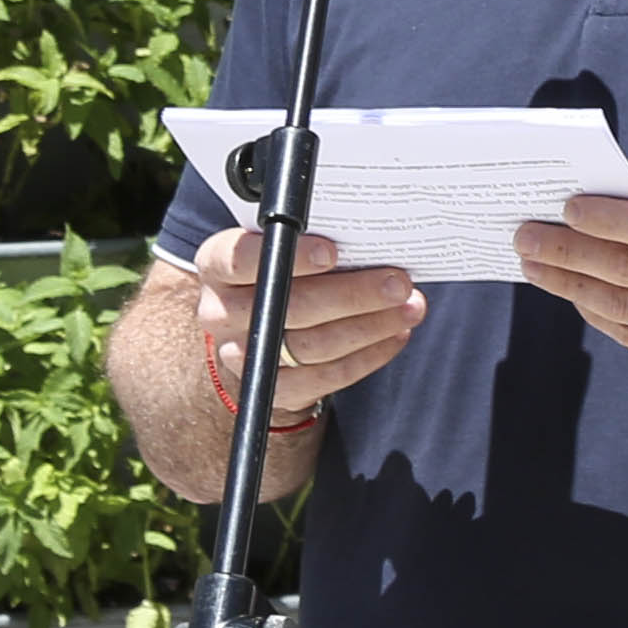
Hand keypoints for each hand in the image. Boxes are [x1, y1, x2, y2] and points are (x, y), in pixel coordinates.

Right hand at [186, 226, 420, 420]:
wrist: (259, 331)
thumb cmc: (285, 272)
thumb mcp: (284, 247)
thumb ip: (312, 239)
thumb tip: (373, 238)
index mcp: (218, 265)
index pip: (240, 259)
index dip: (289, 257)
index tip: (333, 252)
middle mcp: (221, 312)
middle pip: (288, 306)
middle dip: (352, 294)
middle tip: (398, 283)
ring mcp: (242, 355)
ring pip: (312, 345)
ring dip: (370, 326)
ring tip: (410, 307)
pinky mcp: (273, 389)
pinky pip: (325, 377)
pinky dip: (368, 355)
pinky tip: (396, 334)